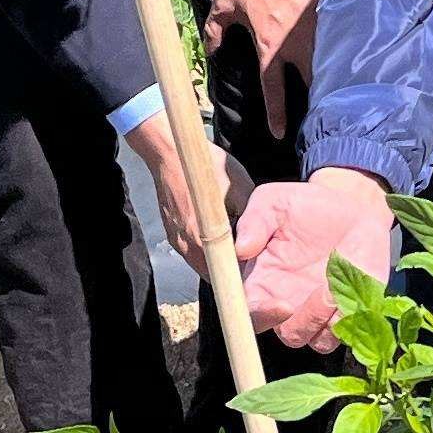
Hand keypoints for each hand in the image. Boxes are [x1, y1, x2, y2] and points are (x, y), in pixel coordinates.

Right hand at [124, 104, 251, 272]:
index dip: (241, 280)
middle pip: (213, 275)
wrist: (170, 153)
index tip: (255, 276)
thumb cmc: (206, 167)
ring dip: (220, 262)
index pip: (224, 277)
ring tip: (238, 249)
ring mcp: (177, 242)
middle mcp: (186, 246)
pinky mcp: (173, 235)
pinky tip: (220, 236)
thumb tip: (262, 242)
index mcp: (203, 239)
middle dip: (232, 273)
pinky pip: (194, 252)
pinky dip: (208, 251)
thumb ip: (253, 221)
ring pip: (203, 265)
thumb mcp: (243, 190)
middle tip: (252, 263)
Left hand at [203, 0, 324, 136]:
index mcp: (272, 45)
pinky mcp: (329, 11)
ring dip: (325, 75)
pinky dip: (330, 49)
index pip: (274, 89)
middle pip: (312, 81)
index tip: (281, 134)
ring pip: (325, 61)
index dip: (277, 114)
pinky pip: (331, 38)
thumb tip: (211, 49)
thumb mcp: (225, 1)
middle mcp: (299, 43)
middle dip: (314, 100)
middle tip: (314, 114)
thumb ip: (216, 29)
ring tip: (326, 89)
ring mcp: (319, 28)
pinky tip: (332, 53)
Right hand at [234, 167, 393, 350]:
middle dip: (304, 322)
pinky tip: (354, 288)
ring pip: (317, 341)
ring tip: (338, 285)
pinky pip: (347, 332)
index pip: (249, 316)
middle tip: (322, 292)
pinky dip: (351, 317)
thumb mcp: (273, 202)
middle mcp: (286, 305)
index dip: (261, 317)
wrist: (349, 207)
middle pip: (288, 336)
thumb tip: (240, 248)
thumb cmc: (303, 206)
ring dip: (330, 320)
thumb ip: (254, 222)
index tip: (281, 304)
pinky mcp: (347, 312)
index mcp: (260, 284)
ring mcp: (318, 313)